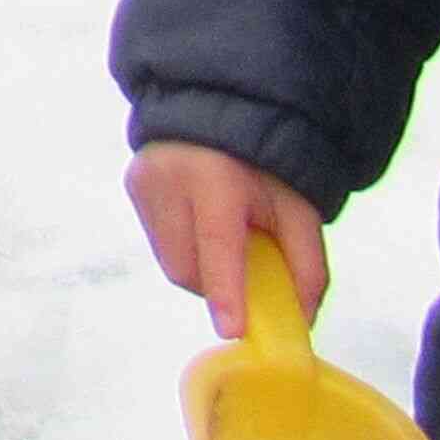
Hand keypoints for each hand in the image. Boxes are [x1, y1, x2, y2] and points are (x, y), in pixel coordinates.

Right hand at [127, 139, 332, 339]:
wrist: (219, 110)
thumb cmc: (264, 165)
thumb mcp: (297, 208)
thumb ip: (306, 264)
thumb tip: (304, 320)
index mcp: (216, 178)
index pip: (219, 245)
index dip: (227, 291)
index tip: (232, 329)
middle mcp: (170, 179)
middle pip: (187, 265)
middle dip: (217, 285)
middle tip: (244, 275)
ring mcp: (144, 183)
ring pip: (170, 260)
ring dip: (200, 268)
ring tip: (222, 241)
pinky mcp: (132, 187)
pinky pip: (159, 242)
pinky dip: (185, 248)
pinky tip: (200, 224)